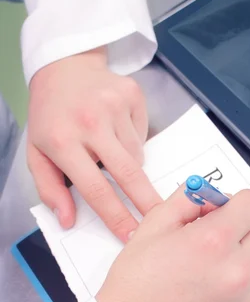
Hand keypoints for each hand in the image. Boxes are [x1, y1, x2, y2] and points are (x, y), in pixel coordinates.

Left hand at [27, 46, 160, 241]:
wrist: (65, 66)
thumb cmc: (51, 116)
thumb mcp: (37, 152)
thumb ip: (50, 188)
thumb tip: (68, 220)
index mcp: (62, 141)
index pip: (95, 188)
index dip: (115, 216)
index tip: (131, 235)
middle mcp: (89, 122)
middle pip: (128, 173)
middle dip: (146, 201)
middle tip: (160, 218)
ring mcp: (113, 106)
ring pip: (136, 154)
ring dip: (129, 163)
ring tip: (110, 150)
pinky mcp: (132, 96)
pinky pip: (142, 135)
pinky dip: (133, 141)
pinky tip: (117, 129)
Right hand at [96, 187, 249, 301]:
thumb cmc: (136, 283)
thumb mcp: (154, 225)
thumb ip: (191, 200)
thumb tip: (217, 196)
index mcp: (214, 241)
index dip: (237, 203)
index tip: (224, 212)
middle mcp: (238, 270)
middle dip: (248, 227)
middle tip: (221, 237)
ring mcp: (247, 299)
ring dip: (248, 255)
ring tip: (213, 267)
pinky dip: (243, 284)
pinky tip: (212, 291)